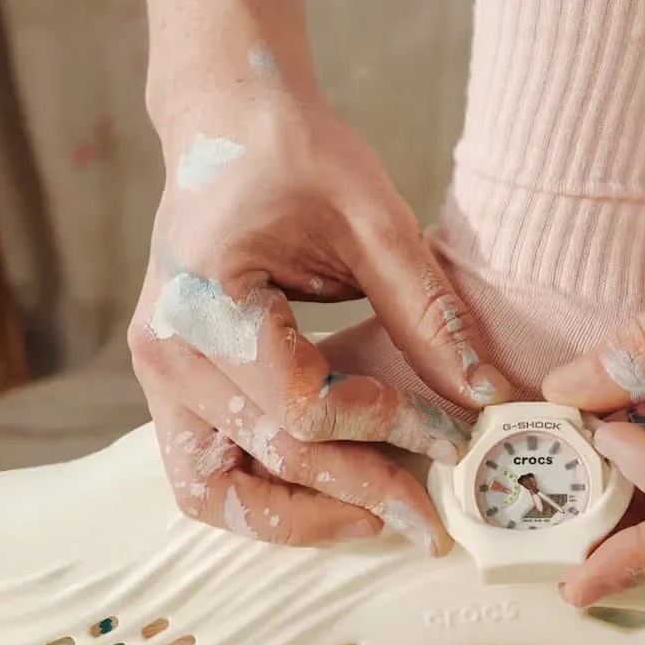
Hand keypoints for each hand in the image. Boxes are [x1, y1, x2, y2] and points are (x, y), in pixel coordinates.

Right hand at [132, 7, 511, 552]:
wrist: (226, 124)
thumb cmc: (296, 157)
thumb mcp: (375, 221)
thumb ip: (427, 315)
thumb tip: (486, 397)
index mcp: (207, 299)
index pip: (306, 406)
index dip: (390, 429)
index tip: (455, 433)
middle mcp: (167, 350)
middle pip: (269, 459)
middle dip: (362, 493)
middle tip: (432, 519)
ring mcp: (158, 375)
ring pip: (216, 495)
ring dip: (297, 519)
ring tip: (373, 519)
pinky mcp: (169, 387)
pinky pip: (205, 476)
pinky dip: (263, 499)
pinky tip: (328, 493)